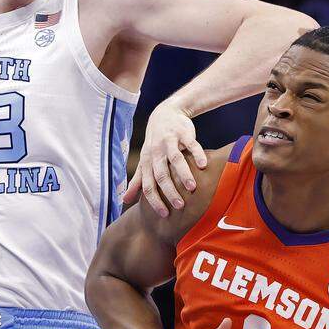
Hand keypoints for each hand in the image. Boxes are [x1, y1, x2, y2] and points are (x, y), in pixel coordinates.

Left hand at [122, 100, 206, 216]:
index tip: (165, 214)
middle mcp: (156, 152)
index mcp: (147, 162)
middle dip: (169, 191)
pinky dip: (197, 154)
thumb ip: (137, 181)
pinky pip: (191, 145)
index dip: (155, 200)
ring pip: (176, 160)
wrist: (165, 113)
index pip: (148, 185)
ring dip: (183, 174)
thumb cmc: (155, 144)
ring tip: (192, 188)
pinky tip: (203, 166)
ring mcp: (170, 141)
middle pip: (161, 174)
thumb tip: (124, 201)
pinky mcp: (184, 133)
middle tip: (180, 206)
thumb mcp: (144, 161)